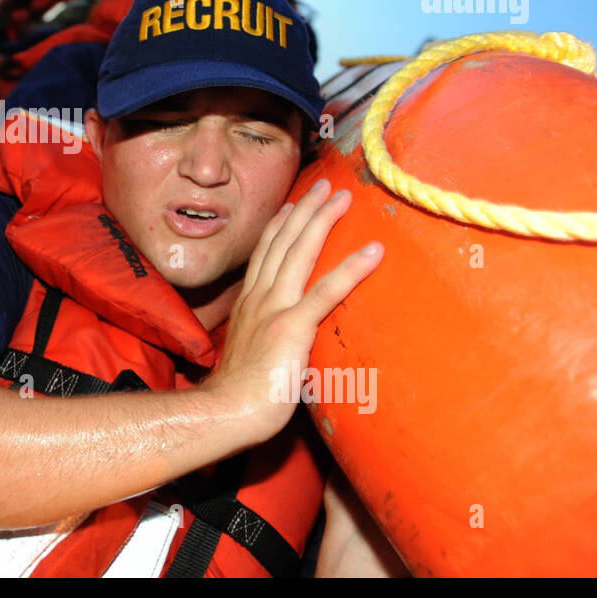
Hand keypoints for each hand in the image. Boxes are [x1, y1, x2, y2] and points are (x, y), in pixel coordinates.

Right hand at [202, 178, 382, 441]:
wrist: (224, 413)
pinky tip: (373, 250)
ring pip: (300, 252)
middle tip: (326, 184)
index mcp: (247, 304)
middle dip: (306, 209)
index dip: (279, 226)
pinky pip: (326, 291)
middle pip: (283, 242)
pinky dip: (351, 267)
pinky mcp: (292, 327)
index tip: (293, 205)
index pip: (264, 255)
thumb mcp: (248, 358)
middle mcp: (258, 298)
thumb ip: (262, 342)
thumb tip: (276, 347)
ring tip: (344, 198)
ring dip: (323, 220)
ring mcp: (274, 309)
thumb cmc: (236, 398)